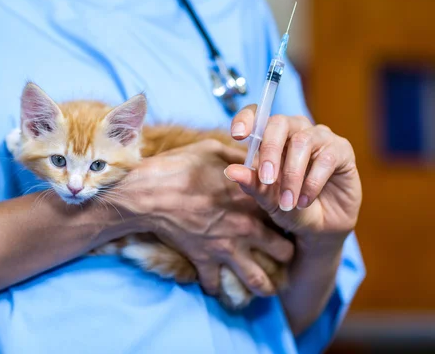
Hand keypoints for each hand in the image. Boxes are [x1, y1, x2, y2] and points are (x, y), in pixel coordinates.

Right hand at [111, 139, 294, 296]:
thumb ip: (239, 157)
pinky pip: (215, 286)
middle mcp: (245, 228)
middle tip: (281, 252)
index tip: (287, 215)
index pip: (287, 212)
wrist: (147, 194)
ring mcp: (225, 248)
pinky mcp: (204, 261)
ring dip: (265, 286)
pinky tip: (218, 284)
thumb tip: (253, 156)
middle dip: (286, 254)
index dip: (291, 215)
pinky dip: (216, 288)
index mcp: (251, 199)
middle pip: (284, 252)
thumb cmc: (179, 167)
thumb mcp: (212, 150)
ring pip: (258, 281)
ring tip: (266, 287)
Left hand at [225, 106, 361, 249]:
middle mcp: (296, 131)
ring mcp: (320, 137)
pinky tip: (304, 201)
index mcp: (272, 137)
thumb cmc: (290, 207)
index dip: (247, 119)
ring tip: (288, 203)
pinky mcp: (342, 150)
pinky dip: (312, 183)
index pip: (258, 116)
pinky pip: (326, 158)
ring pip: (303, 141)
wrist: (319, 228)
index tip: (237, 135)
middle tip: (267, 179)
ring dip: (293, 175)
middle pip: (280, 123)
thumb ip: (251, 183)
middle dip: (270, 151)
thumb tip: (231, 171)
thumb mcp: (267, 199)